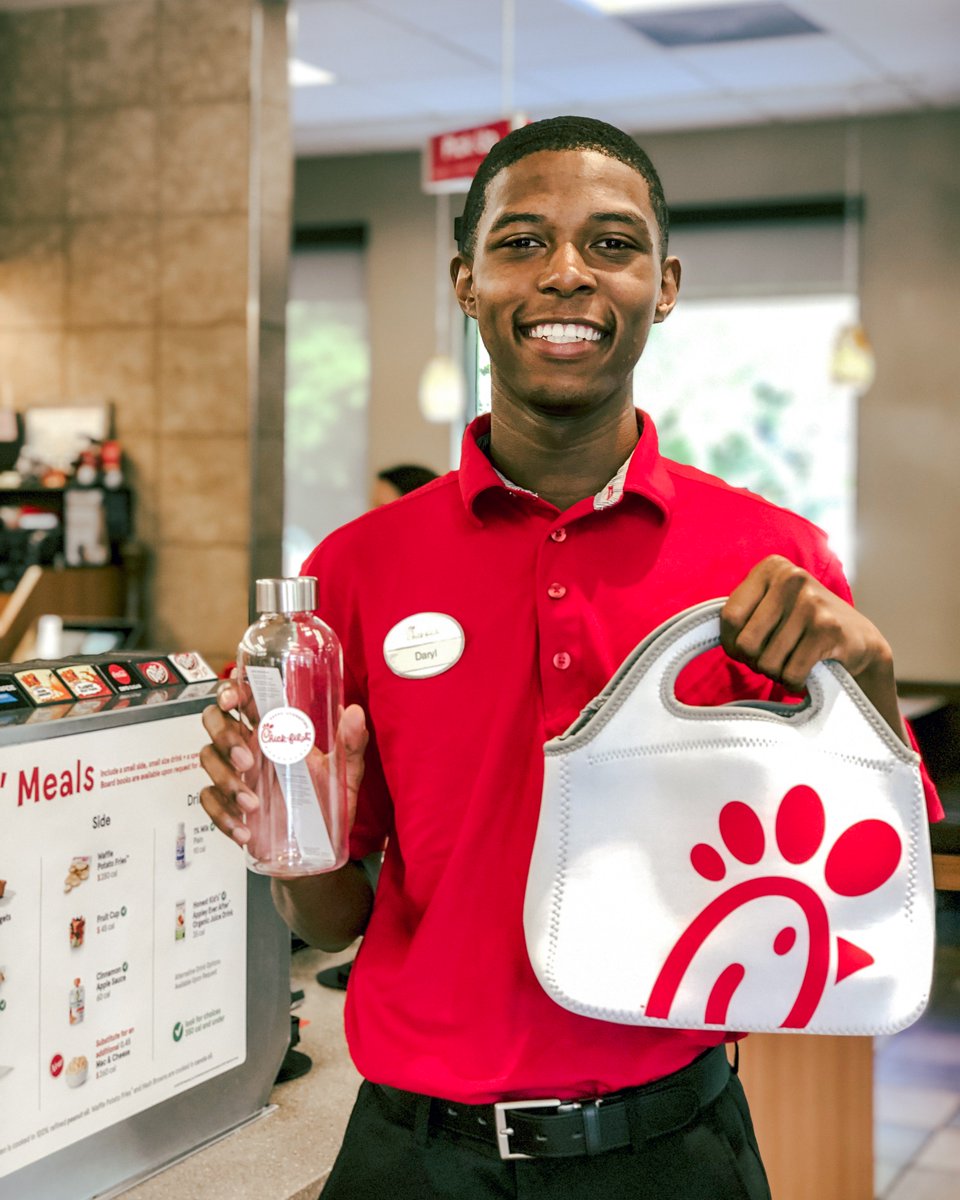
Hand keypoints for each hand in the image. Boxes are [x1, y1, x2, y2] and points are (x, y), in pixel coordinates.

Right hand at [199, 679, 369, 847]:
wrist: (318, 851)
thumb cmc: (328, 804)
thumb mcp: (346, 772)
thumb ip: (351, 743)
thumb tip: (355, 713)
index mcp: (277, 730)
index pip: (246, 698)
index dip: (231, 691)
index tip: (231, 700)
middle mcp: (252, 747)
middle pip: (216, 721)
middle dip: (224, 735)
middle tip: (246, 760)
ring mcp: (238, 775)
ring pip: (209, 758)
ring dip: (226, 780)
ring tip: (253, 804)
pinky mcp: (230, 805)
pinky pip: (210, 800)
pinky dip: (222, 815)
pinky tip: (244, 830)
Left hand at [720, 555, 906, 740]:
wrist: (859, 640)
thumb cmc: (803, 626)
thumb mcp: (772, 606)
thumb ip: (743, 613)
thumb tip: (700, 633)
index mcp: (771, 568)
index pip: (728, 617)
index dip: (731, 644)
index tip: (744, 651)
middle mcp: (791, 578)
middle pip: (746, 642)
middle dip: (755, 662)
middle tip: (772, 660)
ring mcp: (812, 603)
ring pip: (768, 662)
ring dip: (777, 674)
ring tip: (792, 663)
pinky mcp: (829, 630)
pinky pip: (791, 673)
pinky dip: (795, 682)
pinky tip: (807, 672)